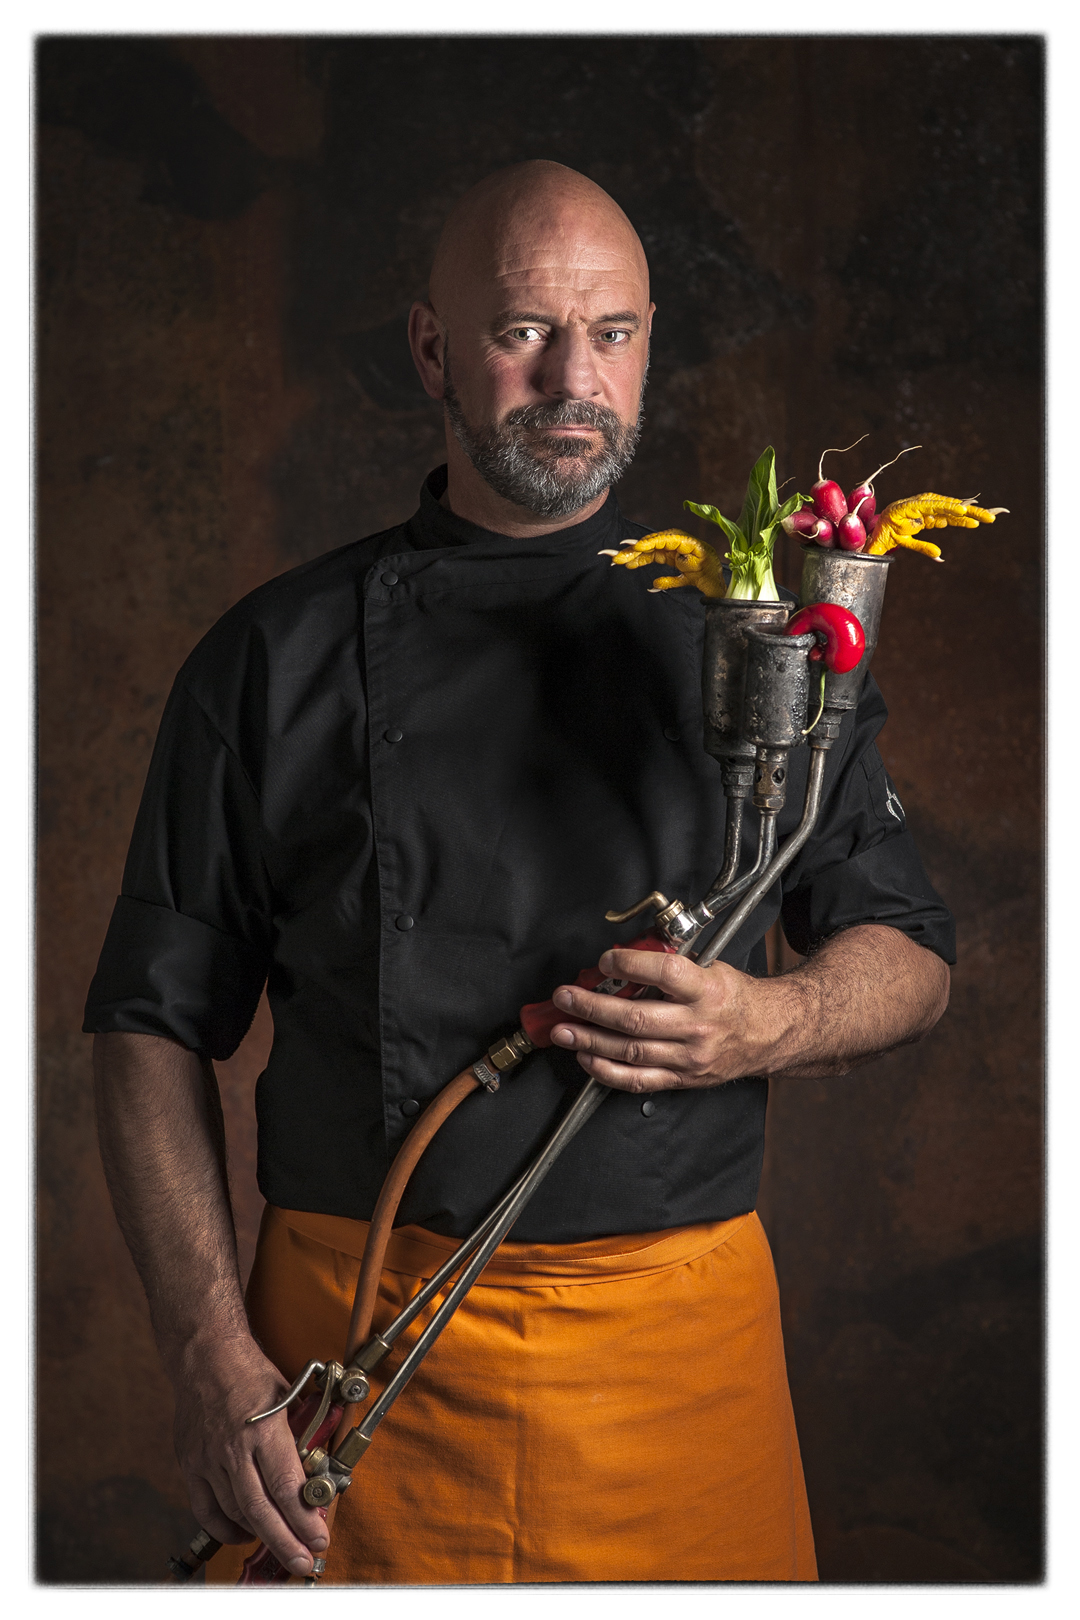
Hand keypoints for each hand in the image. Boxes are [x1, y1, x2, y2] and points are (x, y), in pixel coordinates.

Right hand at [167, 1331, 328, 1576]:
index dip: (303, 1519)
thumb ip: (298, 1436)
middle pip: (261, 1509)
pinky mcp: (190, 1463)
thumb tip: (317, 1473)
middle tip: (303, 1560)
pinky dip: (225, 1527)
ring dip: (260, 1535)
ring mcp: (208, 1458)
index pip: (286, 1486)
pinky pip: (206, 1508)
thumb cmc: (251, 1371)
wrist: (205, 1353)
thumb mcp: (288, 1397)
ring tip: (281, 1547)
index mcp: (263, 1429)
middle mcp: (233, 1448)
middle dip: (286, 1541)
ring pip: (235, 1512)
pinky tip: (243, 1533)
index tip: (319, 1538)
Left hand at [549, 946, 790, 1091]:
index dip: (629, 965)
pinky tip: (587, 1058)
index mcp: (707, 989)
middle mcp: (698, 1025)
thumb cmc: (735, 997)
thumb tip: (624, 958)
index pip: (664, 973)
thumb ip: (671, 964)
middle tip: (565, 998)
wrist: (769, 1033)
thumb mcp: (711, 967)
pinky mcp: (683, 1078)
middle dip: (592, 1008)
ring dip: (590, 1040)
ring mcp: (690, 1056)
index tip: (605, 960)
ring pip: (631, 1051)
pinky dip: (607, 1071)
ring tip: (563, 1030)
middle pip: (636, 1018)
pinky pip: (638, 1080)